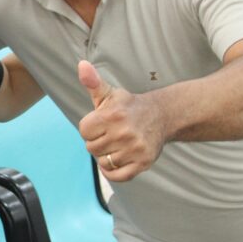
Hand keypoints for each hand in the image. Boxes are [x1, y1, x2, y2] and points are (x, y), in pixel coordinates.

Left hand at [77, 61, 166, 181]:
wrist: (161, 115)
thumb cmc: (128, 105)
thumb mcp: (109, 93)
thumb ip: (92, 82)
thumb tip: (81, 65)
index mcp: (112, 115)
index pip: (84, 131)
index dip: (90, 128)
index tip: (102, 123)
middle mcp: (124, 132)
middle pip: (91, 148)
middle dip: (98, 141)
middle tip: (111, 133)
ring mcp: (135, 149)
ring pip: (103, 162)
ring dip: (106, 156)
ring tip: (118, 144)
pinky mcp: (143, 163)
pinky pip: (117, 176)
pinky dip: (112, 172)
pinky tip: (117, 160)